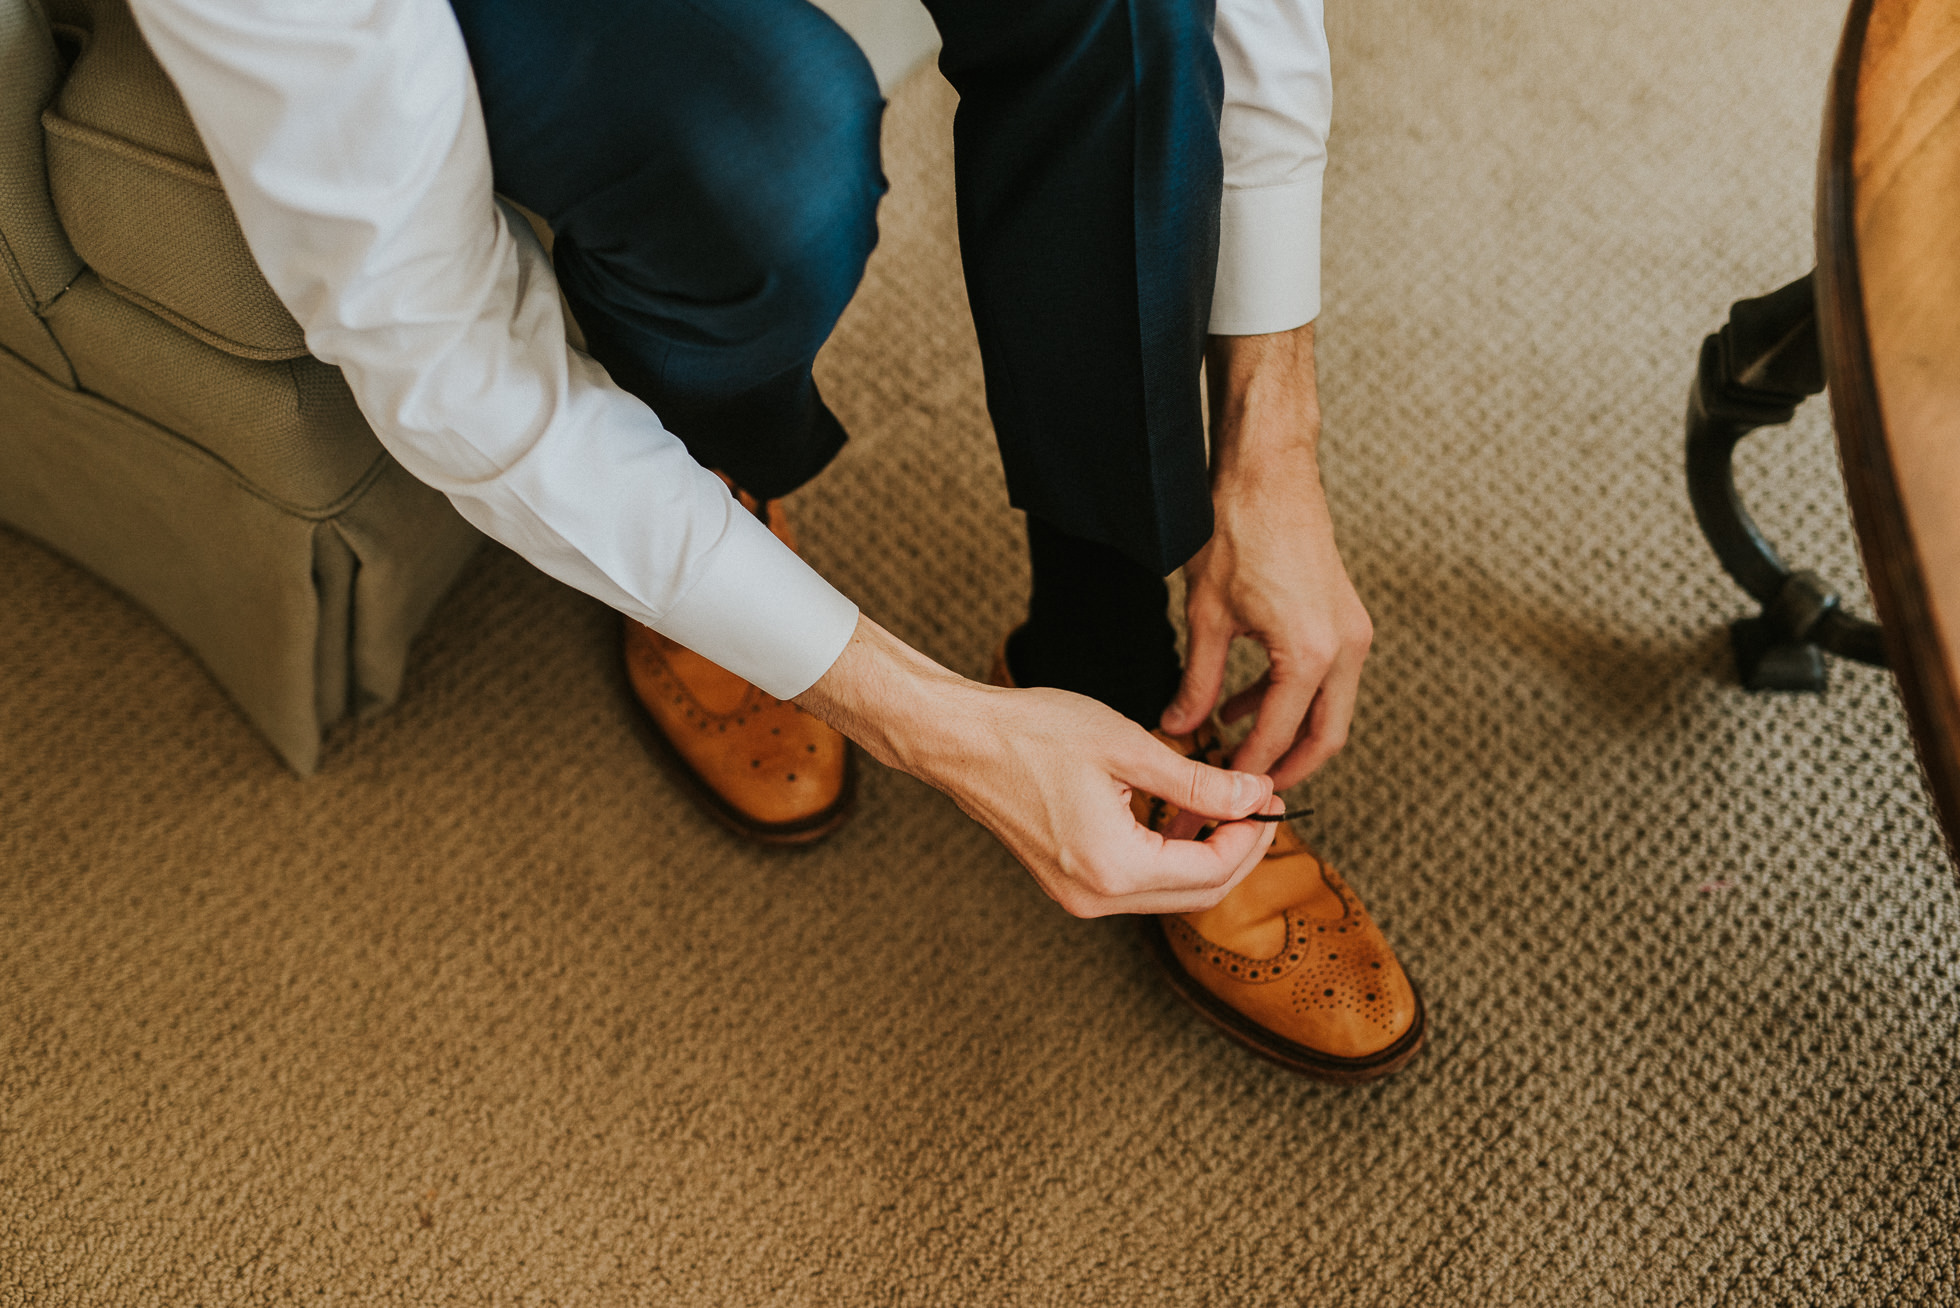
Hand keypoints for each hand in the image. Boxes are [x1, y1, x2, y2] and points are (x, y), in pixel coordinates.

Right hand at [798, 617, 1282, 916]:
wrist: (960, 741)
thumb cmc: (1034, 733)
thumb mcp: (1129, 748)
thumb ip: (1198, 782)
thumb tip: (1256, 797)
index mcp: (1113, 868)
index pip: (1212, 871)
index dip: (1252, 836)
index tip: (1272, 796)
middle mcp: (1095, 897)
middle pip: (1197, 895)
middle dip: (1239, 852)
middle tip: (1261, 805)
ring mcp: (1078, 897)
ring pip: (1170, 894)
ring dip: (1207, 856)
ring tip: (1230, 806)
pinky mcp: (1068, 884)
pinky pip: (1138, 884)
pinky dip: (1170, 857)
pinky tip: (1182, 816)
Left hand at [1160, 323, 1372, 790]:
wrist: (1269, 471)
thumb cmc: (1237, 530)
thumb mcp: (1206, 616)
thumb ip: (1198, 681)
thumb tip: (1179, 725)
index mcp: (1310, 654)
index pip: (1277, 739)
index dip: (1241, 774)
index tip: (1211, 798)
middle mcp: (1344, 649)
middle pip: (1324, 740)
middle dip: (1282, 773)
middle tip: (1237, 798)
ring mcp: (1352, 633)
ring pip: (1328, 712)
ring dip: (1284, 736)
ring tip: (1229, 751)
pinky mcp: (1345, 619)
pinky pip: (1324, 680)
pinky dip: (1289, 701)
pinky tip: (1242, 704)